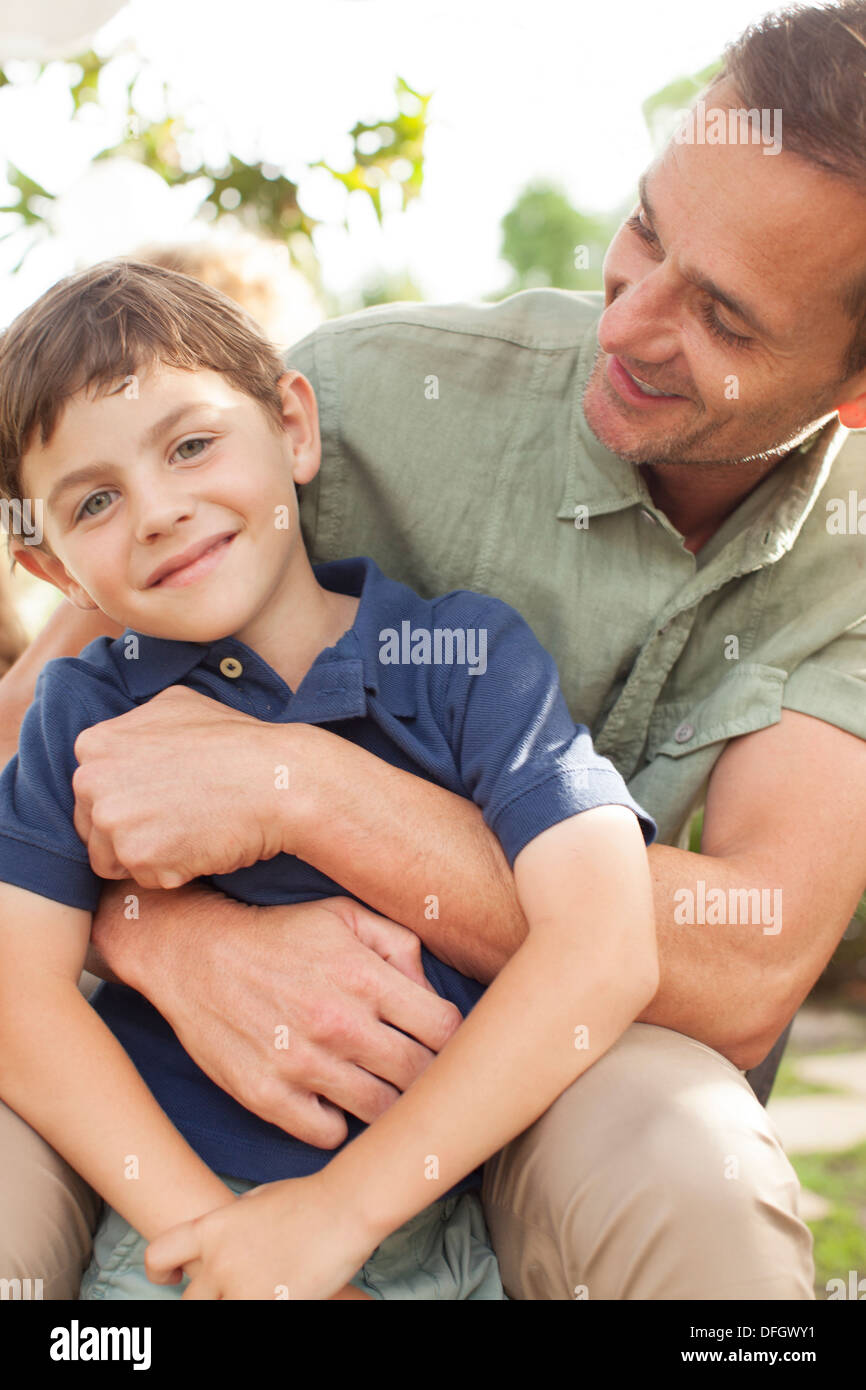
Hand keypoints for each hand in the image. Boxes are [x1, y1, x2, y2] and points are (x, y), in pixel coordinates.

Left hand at [72, 685, 290, 887]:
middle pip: (94, 827)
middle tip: (178, 820)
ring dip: (148, 856)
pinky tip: (200, 848)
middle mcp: (92, 781)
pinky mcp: (138, 857)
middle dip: (131, 831)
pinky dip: (172, 873)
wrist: (277, 780)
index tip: (159, 799)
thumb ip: (137, 725)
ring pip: (113, 859)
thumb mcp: (177, 705)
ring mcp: (113, 820)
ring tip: (189, 834)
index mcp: (95, 745)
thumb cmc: (236, 742)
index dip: (127, 799)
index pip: (90, 791)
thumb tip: (126, 737)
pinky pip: (145, 879)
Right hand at [93, 887, 461, 1145]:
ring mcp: (302, 1064)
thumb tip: (432, 990)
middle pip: (419, 1076)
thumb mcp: (343, 916)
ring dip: (387, 1102)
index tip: (440, 1040)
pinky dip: (336, 1122)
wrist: (192, 954)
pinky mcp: (267, 1096)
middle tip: (414, 1067)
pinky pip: (328, 1134)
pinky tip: (330, 1097)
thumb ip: (399, 944)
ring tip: (376, 1083)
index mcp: (364, 976)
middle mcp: (338, 1023)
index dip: (452, 1038)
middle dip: (426, 1074)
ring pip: (380, 1111)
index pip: (445, 1029)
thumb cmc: (278, 935)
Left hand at [146, 1172, 377, 1299]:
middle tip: (235, 1289)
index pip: (159, 1254)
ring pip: (218, 1314)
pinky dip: (266, 1306)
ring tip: (262, 1290)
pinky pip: (251, 1317)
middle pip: (190, 1302)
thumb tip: (223, 1238)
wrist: (344, 1205)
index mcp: (213, 1228)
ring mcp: (244, 1288)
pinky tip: (283, 1296)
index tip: (171, 1278)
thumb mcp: (257, 1199)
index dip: (158, 1270)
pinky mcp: (272, 1305)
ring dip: (235, 1304)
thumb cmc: (308, 1198)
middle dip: (209, 1300)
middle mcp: (220, 1261)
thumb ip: (231, 1223)